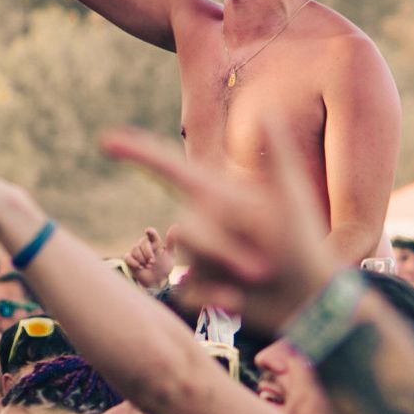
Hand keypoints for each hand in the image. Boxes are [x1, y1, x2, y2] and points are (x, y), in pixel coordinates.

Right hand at [101, 121, 338, 333]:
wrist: (309, 296)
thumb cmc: (304, 242)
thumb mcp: (293, 199)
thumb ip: (280, 157)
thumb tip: (270, 111)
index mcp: (217, 194)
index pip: (169, 169)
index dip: (137, 152)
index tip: (104, 140)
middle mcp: (202, 220)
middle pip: (187, 229)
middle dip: (225, 248)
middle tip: (264, 265)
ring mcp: (198, 254)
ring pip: (187, 259)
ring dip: (225, 271)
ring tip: (259, 276)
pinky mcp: (199, 285)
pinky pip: (188, 289)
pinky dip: (214, 297)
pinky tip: (239, 301)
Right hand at [124, 226, 173, 288]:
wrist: (157, 281)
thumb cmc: (164, 267)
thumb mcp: (170, 256)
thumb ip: (171, 243)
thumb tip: (175, 227)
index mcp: (155, 243)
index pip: (152, 234)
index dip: (150, 232)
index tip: (148, 231)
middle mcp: (144, 245)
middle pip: (142, 242)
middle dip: (148, 253)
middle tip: (152, 262)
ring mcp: (136, 251)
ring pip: (135, 249)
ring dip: (142, 259)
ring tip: (147, 266)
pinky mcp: (129, 259)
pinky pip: (127, 257)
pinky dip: (133, 262)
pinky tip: (140, 267)